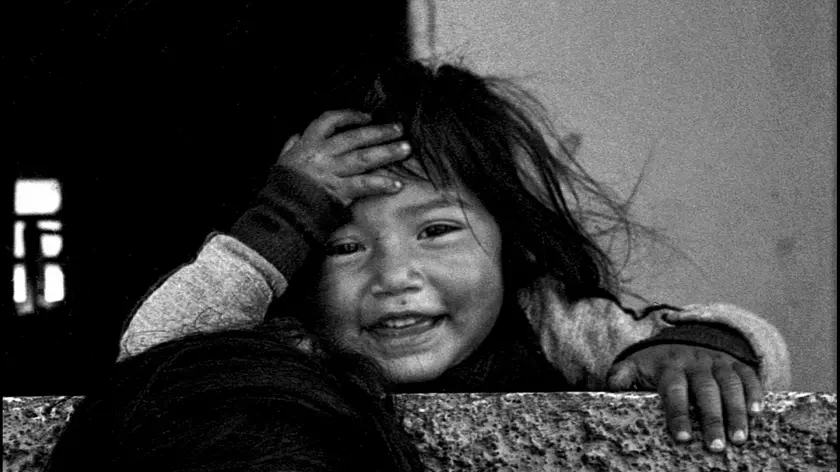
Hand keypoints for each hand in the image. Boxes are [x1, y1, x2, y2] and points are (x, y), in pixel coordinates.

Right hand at [277, 110, 411, 205]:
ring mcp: (331, 172)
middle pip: (355, 137)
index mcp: (307, 143)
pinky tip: (397, 184)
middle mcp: (322, 154)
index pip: (330, 120)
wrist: (279, 211)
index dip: (350, 116)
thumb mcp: (282, 160)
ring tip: (405, 149)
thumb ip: (291, 146)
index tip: (367, 117)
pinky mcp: (338, 191)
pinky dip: (381, 184)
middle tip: (399, 129)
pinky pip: (364, 185)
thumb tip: (297, 135)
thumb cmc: (281, 187)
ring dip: (387, 152)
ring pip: (363, 158)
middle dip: (379, 132)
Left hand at [607, 344, 763, 451]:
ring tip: (740, 438)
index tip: (682, 438)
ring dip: (736, 411)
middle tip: (716, 446)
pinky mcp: (733, 362)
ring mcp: (716, 360)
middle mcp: (694, 362)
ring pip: (729, 383)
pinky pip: (747, 374)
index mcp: (668, 366)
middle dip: (712, 418)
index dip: (678, 413)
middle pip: (705, 390)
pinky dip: (754, 391)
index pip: (673, 389)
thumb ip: (621, 376)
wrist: (680, 338)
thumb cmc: (655, 364)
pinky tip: (758, 412)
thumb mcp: (635, 365)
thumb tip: (611, 388)